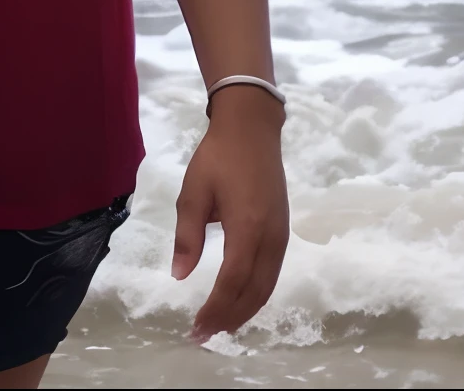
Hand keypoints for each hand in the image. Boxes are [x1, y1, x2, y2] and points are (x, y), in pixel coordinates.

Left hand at [172, 84, 288, 342]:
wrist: (251, 129)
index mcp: (247, 229)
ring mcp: (281, 235)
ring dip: (245, 310)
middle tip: (204, 334)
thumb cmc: (218, 157)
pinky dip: (256, 293)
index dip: (215, 310)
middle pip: (253, 292)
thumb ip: (188, 235)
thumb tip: (180, 275)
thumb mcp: (194, 192)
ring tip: (221, 324)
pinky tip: (240, 297)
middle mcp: (270, 239)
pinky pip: (272, 273)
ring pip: (267, 286)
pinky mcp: (283, 230)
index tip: (196, 328)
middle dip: (229, 318)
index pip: (231, 283)